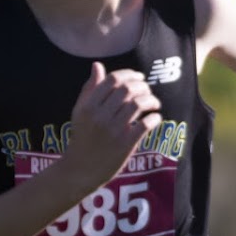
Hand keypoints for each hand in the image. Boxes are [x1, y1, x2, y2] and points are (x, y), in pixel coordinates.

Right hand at [66, 61, 161, 179]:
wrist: (81, 169)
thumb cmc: (82, 137)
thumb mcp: (80, 112)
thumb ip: (90, 88)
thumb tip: (97, 65)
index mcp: (89, 106)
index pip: (113, 80)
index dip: (130, 74)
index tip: (139, 77)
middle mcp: (100, 116)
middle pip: (127, 90)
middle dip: (143, 86)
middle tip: (147, 90)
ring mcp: (113, 131)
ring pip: (138, 104)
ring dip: (151, 100)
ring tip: (154, 103)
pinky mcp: (125, 145)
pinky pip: (145, 125)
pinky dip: (154, 117)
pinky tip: (155, 117)